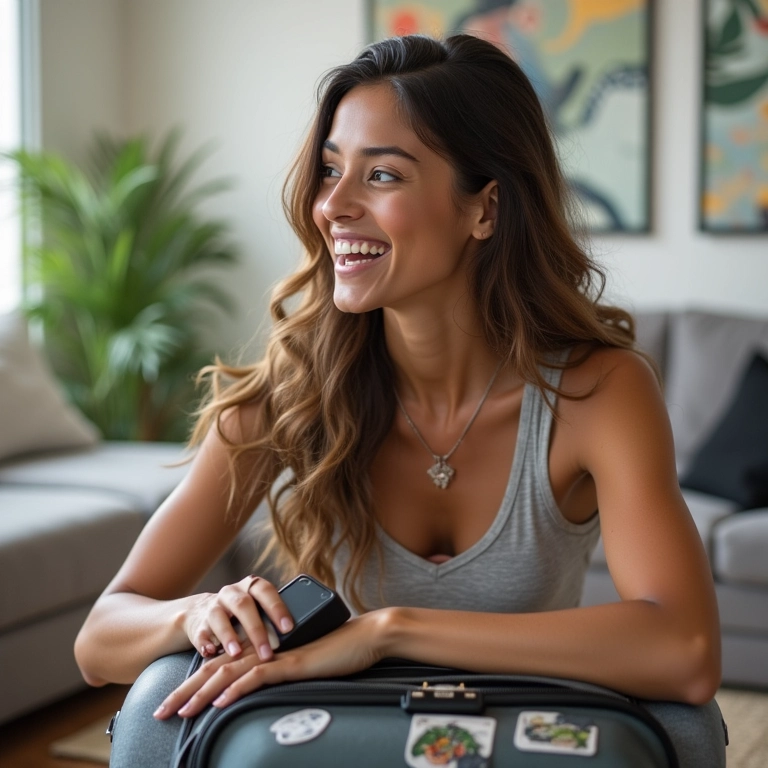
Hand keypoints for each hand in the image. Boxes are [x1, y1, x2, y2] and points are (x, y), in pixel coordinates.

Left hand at [154, 609, 391, 719]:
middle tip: (158, 712)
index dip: (194, 684)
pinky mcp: (292, 663)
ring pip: (228, 673)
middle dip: (183, 691)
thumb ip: (283, 675)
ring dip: (200, 694)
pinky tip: (218, 702)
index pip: (220, 665)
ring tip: (178, 712)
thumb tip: (267, 690)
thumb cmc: (338, 652)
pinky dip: (235, 689)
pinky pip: (257, 676)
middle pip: (214, 669)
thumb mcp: (305, 667)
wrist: (365, 636)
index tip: (173, 702)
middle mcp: (263, 650)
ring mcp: (276, 655)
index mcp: (263, 650)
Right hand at [182, 575, 293, 662]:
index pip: (266, 591)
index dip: (277, 608)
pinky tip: (210, 652)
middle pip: (243, 605)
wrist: (202, 612)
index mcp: (250, 586)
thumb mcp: (258, 608)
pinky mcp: (198, 625)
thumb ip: (274, 617)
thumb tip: (305, 633)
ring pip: (220, 618)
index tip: (288, 628)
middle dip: (256, 629)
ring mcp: (213, 607)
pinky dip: (205, 643)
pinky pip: (200, 633)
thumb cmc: (243, 613)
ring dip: (229, 636)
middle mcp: (231, 593)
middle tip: (267, 652)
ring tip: (237, 653)